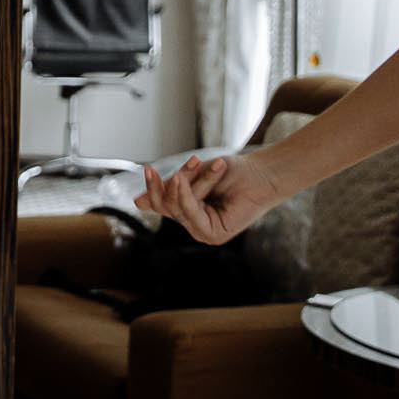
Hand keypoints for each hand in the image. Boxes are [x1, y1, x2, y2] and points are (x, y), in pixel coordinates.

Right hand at [131, 151, 281, 244]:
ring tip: (201, 163)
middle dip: (168, 184)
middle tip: (171, 165)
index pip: (163, 205)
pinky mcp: (214, 235)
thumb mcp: (194, 178)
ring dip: (188, 182)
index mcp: (191, 212)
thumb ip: (170, 190)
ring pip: (178, 207)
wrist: (261, 173)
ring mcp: (205, 233)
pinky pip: (190, 213)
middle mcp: (197, 225)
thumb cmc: (233, 173)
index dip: (153, 190)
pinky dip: (188, 194)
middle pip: (166, 207)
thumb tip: (137, 202)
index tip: (148, 169)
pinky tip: (186, 179)